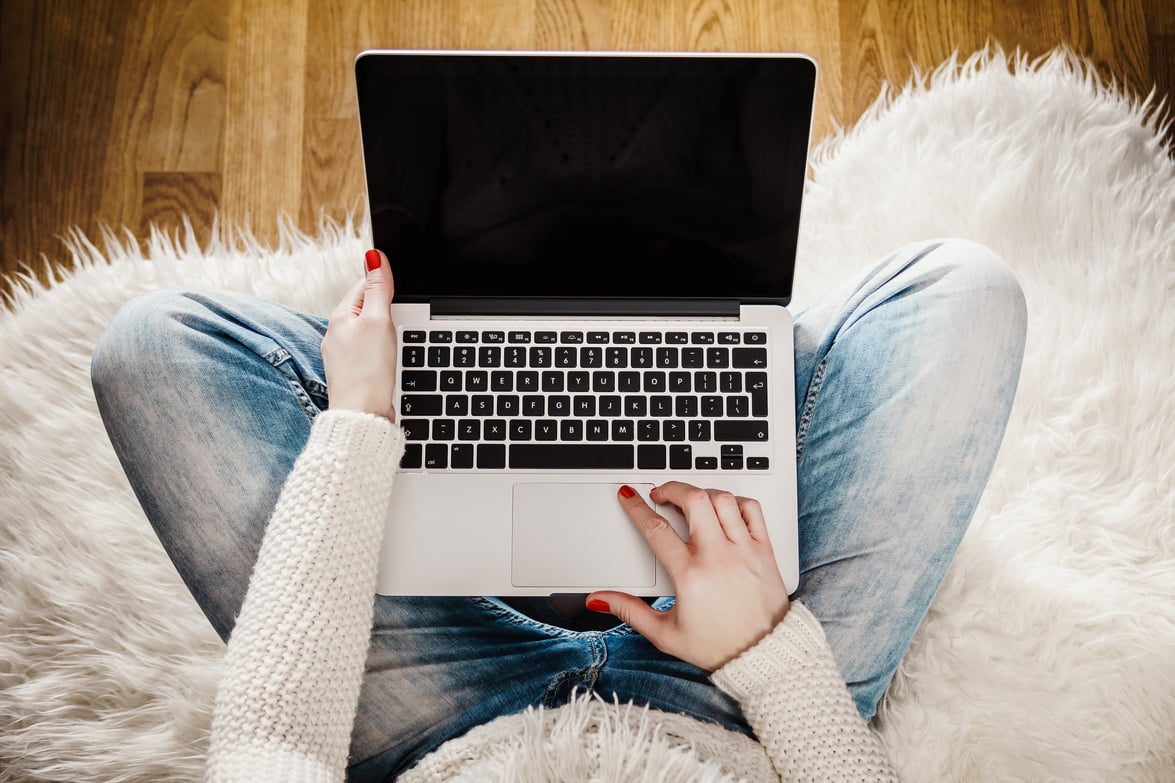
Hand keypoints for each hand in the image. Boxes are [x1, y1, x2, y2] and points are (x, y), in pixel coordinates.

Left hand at [320, 249, 397, 420]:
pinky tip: (389, 362)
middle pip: (368, 308)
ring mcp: (344, 355)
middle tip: (398, 324)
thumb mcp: (378, 321)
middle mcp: (337, 334)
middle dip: (387, 311)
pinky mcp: (354, 373)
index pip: (365, 286)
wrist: (362, 416)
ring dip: (386, 333)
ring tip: (394, 345)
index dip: (386, 285)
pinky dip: (382, 353)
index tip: (400, 296)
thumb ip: (378, 289)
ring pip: (370, 332)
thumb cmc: (368, 371)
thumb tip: (374, 256)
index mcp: (340, 317)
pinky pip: (370, 352)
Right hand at [587, 481, 789, 671]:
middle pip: (693, 500)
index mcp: (691, 576)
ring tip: (691, 500)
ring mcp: (744, 551)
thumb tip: (599, 600)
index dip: (637, 508)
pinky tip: (724, 509)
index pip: (656, 529)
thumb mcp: (665, 634)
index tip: (629, 497)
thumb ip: (628, 611)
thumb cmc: (718, 646)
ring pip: (722, 499)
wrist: (763, 656)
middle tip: (661, 494)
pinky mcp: (764, 551)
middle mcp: (718, 557)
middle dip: (671, 488)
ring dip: (701, 492)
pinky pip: (752, 510)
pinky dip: (735, 501)